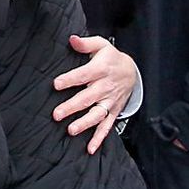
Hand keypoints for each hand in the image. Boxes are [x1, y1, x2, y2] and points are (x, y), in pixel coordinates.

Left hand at [52, 35, 136, 153]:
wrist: (132, 71)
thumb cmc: (110, 58)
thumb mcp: (101, 45)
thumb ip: (86, 44)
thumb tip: (71, 39)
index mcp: (100, 69)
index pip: (83, 75)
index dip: (70, 79)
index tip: (56, 84)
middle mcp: (105, 87)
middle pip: (87, 98)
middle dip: (72, 106)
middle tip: (56, 114)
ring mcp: (110, 101)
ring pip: (97, 114)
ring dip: (85, 123)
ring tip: (71, 130)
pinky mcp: (113, 112)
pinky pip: (107, 126)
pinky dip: (99, 138)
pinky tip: (90, 148)